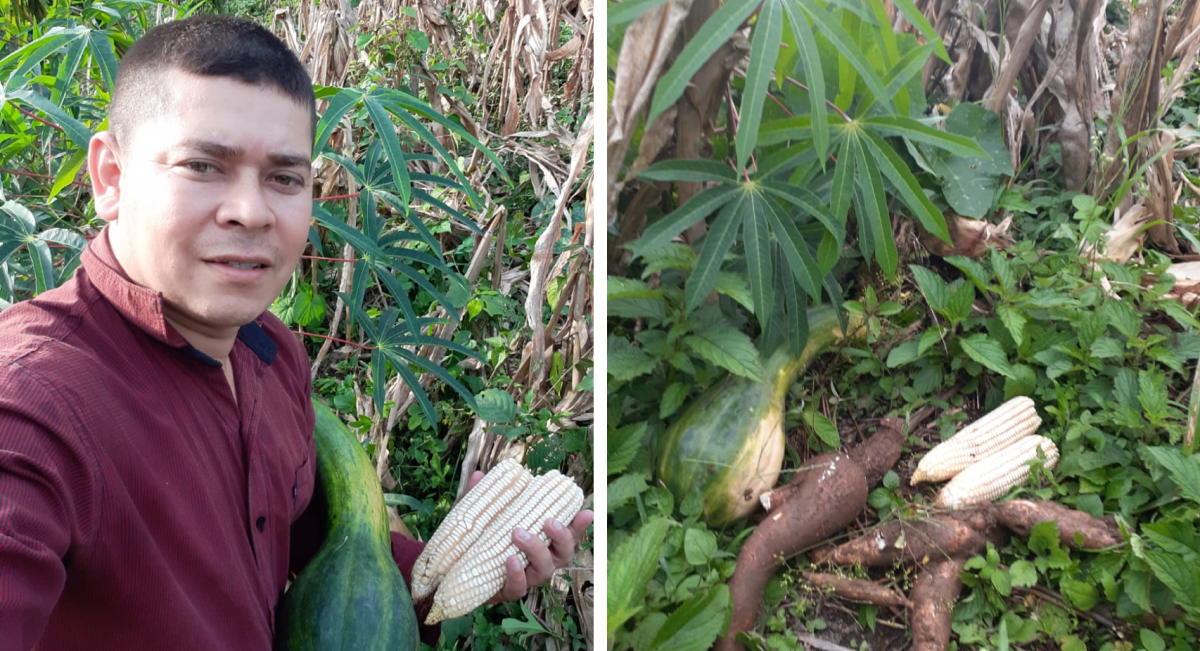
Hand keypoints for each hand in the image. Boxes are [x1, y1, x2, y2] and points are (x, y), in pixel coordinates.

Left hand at [459, 470, 593, 605]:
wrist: (461, 573)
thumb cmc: (481, 540)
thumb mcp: (482, 517)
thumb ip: (483, 498)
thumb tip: (480, 474)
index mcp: (542, 540)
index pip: (567, 532)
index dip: (579, 524)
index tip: (586, 511)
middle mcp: (541, 560)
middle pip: (564, 552)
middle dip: (562, 536)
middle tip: (548, 521)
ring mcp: (528, 577)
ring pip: (545, 569)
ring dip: (536, 549)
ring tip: (517, 533)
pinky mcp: (511, 590)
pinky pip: (520, 587)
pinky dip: (517, 574)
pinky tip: (510, 560)